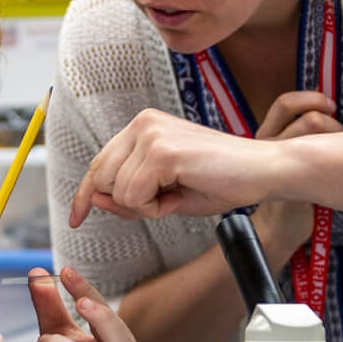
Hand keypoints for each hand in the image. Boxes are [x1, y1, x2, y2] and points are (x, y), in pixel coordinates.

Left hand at [70, 109, 263, 225]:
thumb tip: (94, 200)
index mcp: (143, 126)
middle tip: (167, 202)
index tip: (77, 218)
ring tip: (179, 194)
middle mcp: (142, 123)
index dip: (86, 194)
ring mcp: (150, 134)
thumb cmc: (222, 181)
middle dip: (129, 204)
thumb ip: (129, 195)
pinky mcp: (161, 150)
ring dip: (147, 207)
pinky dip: (156, 209)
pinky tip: (181, 196)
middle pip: (102, 179)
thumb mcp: (166, 193)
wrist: (265, 171)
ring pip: (117, 192)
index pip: (100, 164)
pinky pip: (134, 196)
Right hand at [253, 91, 341, 258]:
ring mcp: (281, 166)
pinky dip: (339, 165)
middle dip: (334, 126)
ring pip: (320, 139)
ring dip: (339, 143)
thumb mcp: (288, 156)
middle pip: (311, 118)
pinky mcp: (293, 185)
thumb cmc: (288, 192)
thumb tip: (324, 111)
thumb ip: (298, 132)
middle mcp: (270, 147)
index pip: (285, 103)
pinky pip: (324, 166)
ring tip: (335, 157)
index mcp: (267, 136)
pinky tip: (336, 176)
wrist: (277, 228)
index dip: (311, 98)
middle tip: (336, 137)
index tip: (327, 105)